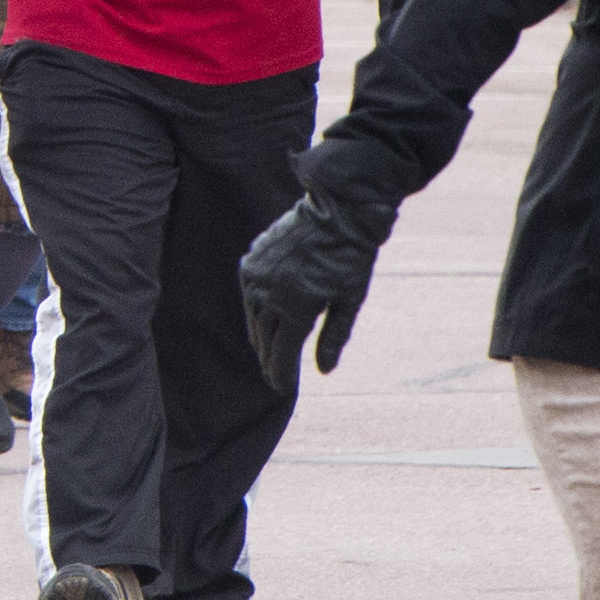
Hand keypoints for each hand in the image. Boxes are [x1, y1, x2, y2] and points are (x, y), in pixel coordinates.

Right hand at [239, 190, 391, 378]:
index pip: (282, 353)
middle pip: (264, 340)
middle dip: (270, 361)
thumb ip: (334, 336)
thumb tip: (323, 371)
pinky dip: (256, 312)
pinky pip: (248, 296)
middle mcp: (270, 294)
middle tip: (276, 377)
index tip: (282, 389)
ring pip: (253, 320)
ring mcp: (256, 276)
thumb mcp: (350, 300)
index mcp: (297, 307)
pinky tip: (265, 319)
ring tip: (269, 352)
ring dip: (261, 338)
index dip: (281, 375)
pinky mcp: (251, 262)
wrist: (336, 210)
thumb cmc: (350, 257)